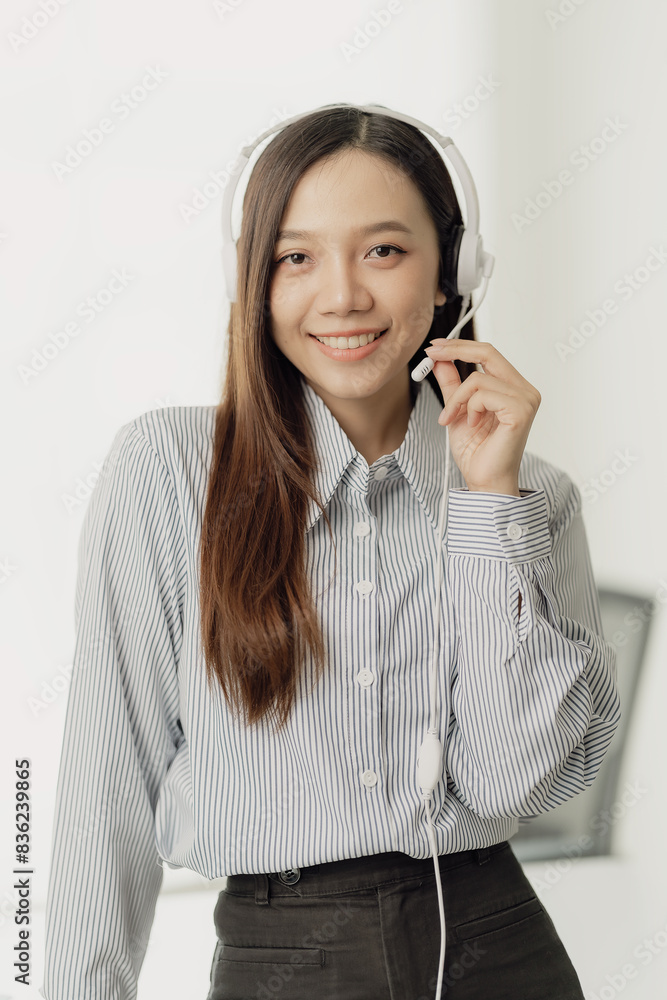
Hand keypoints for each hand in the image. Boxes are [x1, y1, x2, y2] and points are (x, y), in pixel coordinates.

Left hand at [423, 339, 540, 495]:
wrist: (484, 480)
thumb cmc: (476, 451)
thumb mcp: (457, 409)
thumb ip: (452, 384)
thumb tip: (439, 359)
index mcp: (514, 388)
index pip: (489, 354)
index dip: (460, 346)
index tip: (435, 347)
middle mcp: (525, 390)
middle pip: (488, 353)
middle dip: (455, 350)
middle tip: (431, 355)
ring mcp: (526, 400)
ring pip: (478, 379)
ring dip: (456, 399)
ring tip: (453, 419)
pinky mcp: (520, 411)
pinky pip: (483, 394)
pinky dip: (469, 409)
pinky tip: (472, 425)